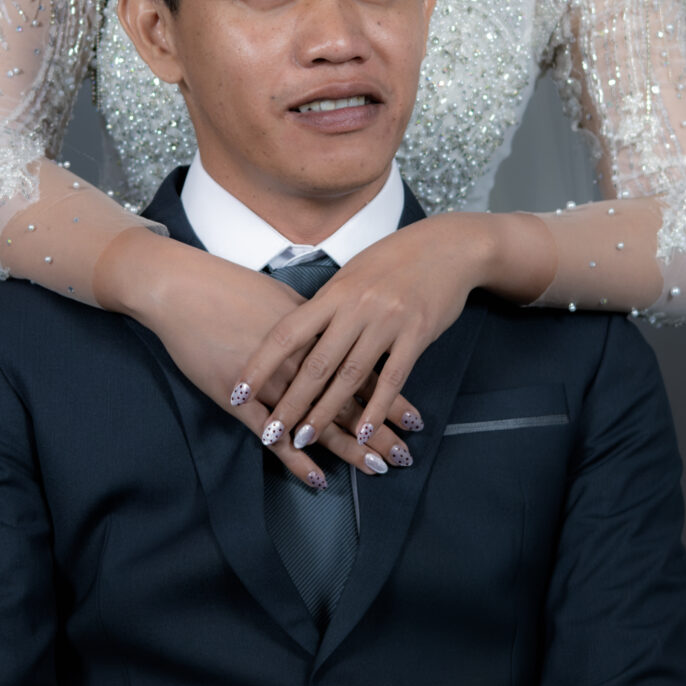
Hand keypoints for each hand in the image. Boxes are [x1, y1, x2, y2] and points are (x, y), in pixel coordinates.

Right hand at [93, 230, 419, 488]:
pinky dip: (297, 460)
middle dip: (379, 431)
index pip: (362, 372)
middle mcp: (301, 360)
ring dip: (350, 449)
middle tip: (405, 456)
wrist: (183, 288)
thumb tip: (337, 332)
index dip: (389, 398)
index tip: (415, 419)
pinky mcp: (241, 400)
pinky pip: (274, 437)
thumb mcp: (283, 300)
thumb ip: (314, 321)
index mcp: (316, 334)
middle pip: (349, 402)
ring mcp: (272, 382)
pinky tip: (318, 480)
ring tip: (377, 470)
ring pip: (319, 422)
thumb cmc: (229, 288)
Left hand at [236, 214, 554, 457]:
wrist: (447, 246)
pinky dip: (377, 408)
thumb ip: (327, 306)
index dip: (260, 364)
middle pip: (315, 363)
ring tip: (306, 438)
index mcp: (334, 292)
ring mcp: (387, 322)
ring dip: (326, 412)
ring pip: (350, 376)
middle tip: (270, 432)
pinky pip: (393, 378)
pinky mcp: (417, 335)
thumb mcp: (352, 274)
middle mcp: (356, 308)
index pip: (286, 333)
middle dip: (290, 402)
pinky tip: (364, 432)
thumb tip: (299, 335)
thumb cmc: (395, 259)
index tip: (238, 390)